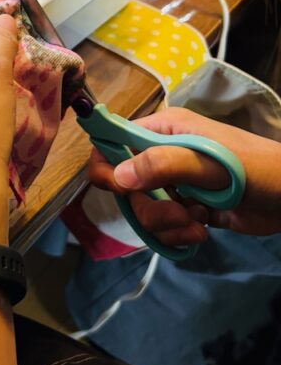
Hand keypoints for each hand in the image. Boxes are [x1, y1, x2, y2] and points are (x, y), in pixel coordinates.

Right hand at [87, 107, 280, 248]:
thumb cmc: (256, 169)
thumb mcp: (210, 162)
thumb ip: (163, 164)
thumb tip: (117, 175)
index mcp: (164, 130)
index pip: (114, 139)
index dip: (107, 164)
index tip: (120, 188)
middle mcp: (162, 154)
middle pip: (126, 186)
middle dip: (149, 207)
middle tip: (179, 214)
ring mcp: (174, 183)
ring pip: (143, 210)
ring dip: (165, 225)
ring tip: (197, 226)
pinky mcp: (185, 208)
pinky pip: (162, 226)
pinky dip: (177, 234)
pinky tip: (202, 231)